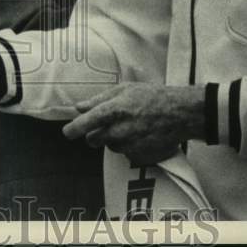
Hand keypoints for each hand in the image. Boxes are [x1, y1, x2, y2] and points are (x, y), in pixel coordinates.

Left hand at [62, 83, 204, 164]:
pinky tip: (138, 134)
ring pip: (109, 146)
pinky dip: (127, 145)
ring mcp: (128, 146)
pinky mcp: (138, 157)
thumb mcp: (124, 89)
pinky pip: (125, 152)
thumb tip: (79, 107)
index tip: (67, 132)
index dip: (73, 129)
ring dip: (113, 138)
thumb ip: (98, 99)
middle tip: (107, 123)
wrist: (179, 113)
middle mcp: (119, 131)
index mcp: (113, 111)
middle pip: (93, 140)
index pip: (85, 124)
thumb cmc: (151, 97)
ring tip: (129, 125)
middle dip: (94, 133)